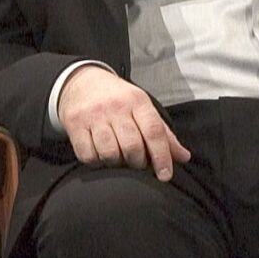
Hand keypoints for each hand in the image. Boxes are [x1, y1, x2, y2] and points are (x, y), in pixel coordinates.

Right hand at [58, 65, 191, 180]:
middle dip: (137, 162)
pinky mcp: (75, 125)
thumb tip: (184, 157)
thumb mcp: (142, 108)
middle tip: (136, 162)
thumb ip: (163, 133)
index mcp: (137, 101)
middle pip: (132, 146)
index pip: (154, 131)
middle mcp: (115, 107)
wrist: (80, 82)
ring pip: (110, 154)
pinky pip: (88, 155)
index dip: (162, 156)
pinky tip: (99, 154)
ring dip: (116, 163)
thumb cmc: (117, 100)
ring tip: (117, 156)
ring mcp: (93, 116)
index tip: (165, 175)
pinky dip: (96, 161)